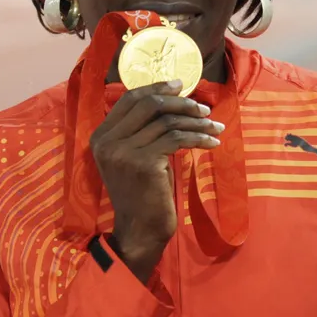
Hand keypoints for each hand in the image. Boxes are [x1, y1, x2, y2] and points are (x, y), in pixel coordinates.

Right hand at [89, 80, 223, 281]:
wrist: (140, 231)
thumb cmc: (143, 195)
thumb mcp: (135, 157)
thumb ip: (142, 131)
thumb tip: (171, 99)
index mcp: (101, 136)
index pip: (129, 99)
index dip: (157, 87)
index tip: (181, 84)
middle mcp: (107, 141)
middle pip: (149, 104)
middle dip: (181, 102)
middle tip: (204, 108)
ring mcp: (123, 151)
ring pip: (167, 121)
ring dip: (196, 121)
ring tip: (215, 126)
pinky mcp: (144, 162)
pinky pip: (177, 138)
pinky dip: (199, 137)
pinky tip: (212, 142)